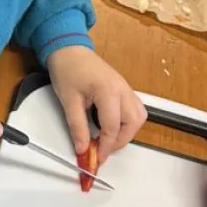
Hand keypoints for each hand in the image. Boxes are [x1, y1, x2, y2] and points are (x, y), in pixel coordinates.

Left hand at [47, 46, 146, 161]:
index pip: (112, 127)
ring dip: (127, 132)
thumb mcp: (68, 101)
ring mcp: (126, 88)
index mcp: (108, 91)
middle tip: (102, 150)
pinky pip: (135, 109)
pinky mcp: (124, 89)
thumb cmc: (68, 69)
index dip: (105, 146)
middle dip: (119, 141)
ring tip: (107, 140)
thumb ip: (77, 127)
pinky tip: (111, 126)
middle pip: (133, 123)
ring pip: (138, 117)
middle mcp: (122, 89)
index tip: (97, 157)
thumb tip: (83, 148)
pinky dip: (127, 122)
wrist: (69, 50)